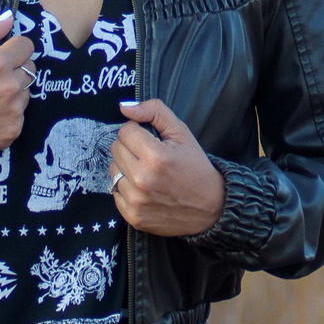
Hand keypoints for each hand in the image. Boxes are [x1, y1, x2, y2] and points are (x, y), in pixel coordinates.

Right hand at [0, 11, 34, 166]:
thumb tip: (8, 18)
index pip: (26, 46)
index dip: (14, 48)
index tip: (2, 54)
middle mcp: (10, 88)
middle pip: (30, 67)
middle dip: (15, 68)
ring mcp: (14, 111)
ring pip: (27, 90)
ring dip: (14, 90)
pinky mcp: (14, 130)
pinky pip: (21, 113)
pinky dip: (9, 112)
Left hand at [110, 100, 225, 237]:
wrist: (210, 207)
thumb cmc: (195, 167)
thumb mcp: (182, 133)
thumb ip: (154, 112)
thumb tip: (124, 107)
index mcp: (156, 156)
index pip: (125, 131)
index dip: (138, 132)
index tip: (151, 140)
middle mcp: (142, 179)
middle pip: (115, 149)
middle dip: (130, 148)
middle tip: (149, 156)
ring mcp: (136, 200)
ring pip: (112, 170)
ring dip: (126, 168)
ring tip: (147, 173)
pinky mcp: (133, 216)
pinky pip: (114, 192)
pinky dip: (126, 188)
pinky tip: (144, 189)